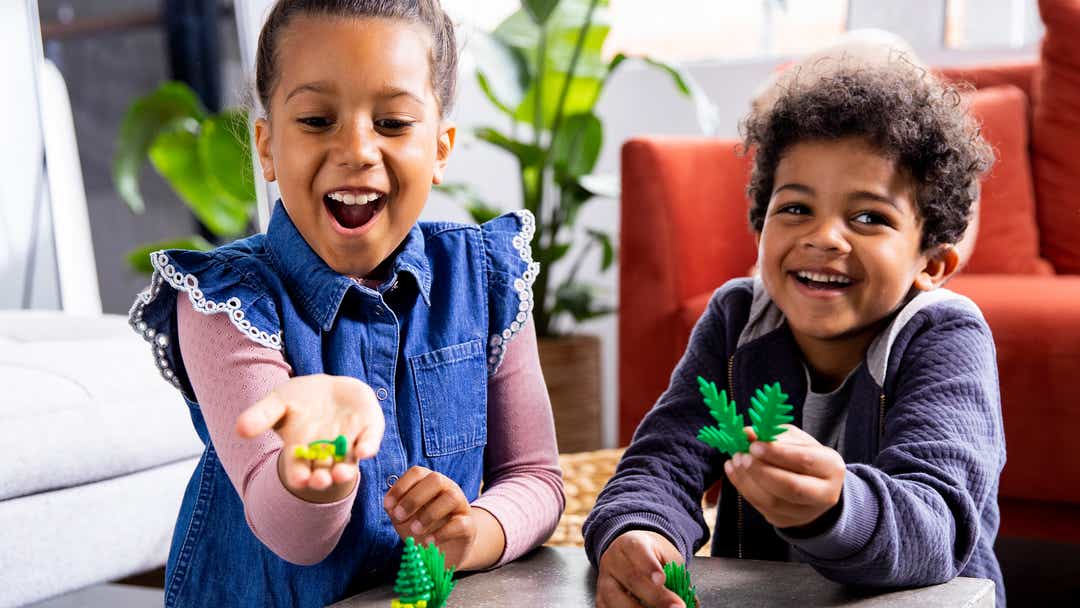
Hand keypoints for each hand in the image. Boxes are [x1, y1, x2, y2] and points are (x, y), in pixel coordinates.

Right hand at [235, 374, 383, 501]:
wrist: (329, 388)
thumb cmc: (299, 399)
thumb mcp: (277, 402)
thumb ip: (261, 415)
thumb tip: (239, 429)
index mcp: (302, 450)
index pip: (298, 468)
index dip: (298, 474)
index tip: (299, 480)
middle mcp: (326, 452)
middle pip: (323, 471)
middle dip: (322, 478)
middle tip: (320, 482)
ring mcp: (348, 442)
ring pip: (347, 462)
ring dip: (345, 470)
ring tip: (341, 474)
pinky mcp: (368, 429)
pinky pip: (369, 441)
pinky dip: (368, 446)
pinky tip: (366, 451)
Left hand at [383, 466, 478, 568]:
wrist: (445, 550)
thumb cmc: (423, 528)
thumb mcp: (405, 518)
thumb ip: (395, 510)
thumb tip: (390, 505)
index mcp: (429, 483)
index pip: (417, 472)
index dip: (401, 486)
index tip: (388, 506)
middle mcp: (448, 488)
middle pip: (436, 479)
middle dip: (414, 498)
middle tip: (399, 516)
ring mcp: (461, 505)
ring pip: (451, 498)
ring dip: (429, 514)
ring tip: (415, 530)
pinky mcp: (469, 526)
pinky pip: (460, 524)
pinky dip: (442, 533)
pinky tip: (429, 542)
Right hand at [596, 530, 687, 607]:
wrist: (630, 550)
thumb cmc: (652, 555)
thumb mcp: (666, 556)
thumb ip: (677, 576)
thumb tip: (691, 601)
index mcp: (631, 544)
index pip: (638, 551)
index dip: (649, 566)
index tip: (662, 579)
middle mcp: (613, 561)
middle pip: (631, 579)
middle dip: (656, 597)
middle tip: (677, 607)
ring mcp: (604, 580)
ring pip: (615, 599)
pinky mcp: (600, 598)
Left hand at [724, 425, 844, 528]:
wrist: (813, 485)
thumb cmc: (804, 456)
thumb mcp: (794, 440)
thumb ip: (773, 435)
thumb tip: (747, 433)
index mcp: (831, 467)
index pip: (805, 461)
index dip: (777, 453)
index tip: (754, 445)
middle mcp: (824, 494)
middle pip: (791, 487)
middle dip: (761, 470)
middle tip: (743, 455)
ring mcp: (805, 513)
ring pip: (772, 501)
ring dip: (748, 480)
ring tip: (736, 460)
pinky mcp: (785, 521)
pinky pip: (760, 507)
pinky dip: (743, 488)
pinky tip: (734, 471)